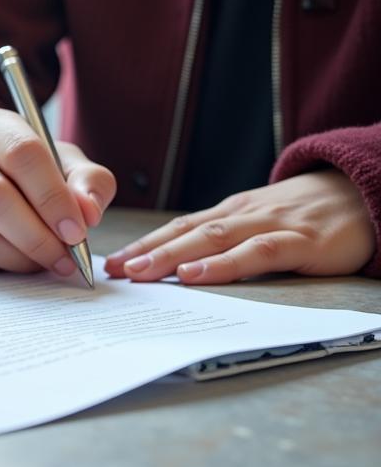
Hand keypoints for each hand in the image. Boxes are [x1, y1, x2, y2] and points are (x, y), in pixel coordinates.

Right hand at [0, 105, 116, 274]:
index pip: (22, 154)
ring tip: (43, 261)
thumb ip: (88, 182)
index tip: (76, 232)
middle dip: (37, 237)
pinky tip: (14, 258)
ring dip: (19, 259)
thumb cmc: (25, 170)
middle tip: (64, 258)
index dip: (53, 197)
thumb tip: (88, 213)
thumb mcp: (63, 163)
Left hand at [105, 171, 374, 283]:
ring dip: (171, 256)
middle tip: (113, 270)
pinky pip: (256, 253)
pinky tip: (196, 274)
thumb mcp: (260, 222)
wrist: (365, 191)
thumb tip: (180, 265)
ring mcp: (270, 225)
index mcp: (230, 213)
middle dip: (145, 251)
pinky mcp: (301, 241)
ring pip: (212, 239)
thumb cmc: (306, 213)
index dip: (143, 244)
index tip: (111, 262)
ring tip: (140, 273)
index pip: (178, 228)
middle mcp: (242, 215)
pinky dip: (223, 264)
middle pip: (185, 232)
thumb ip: (227, 239)